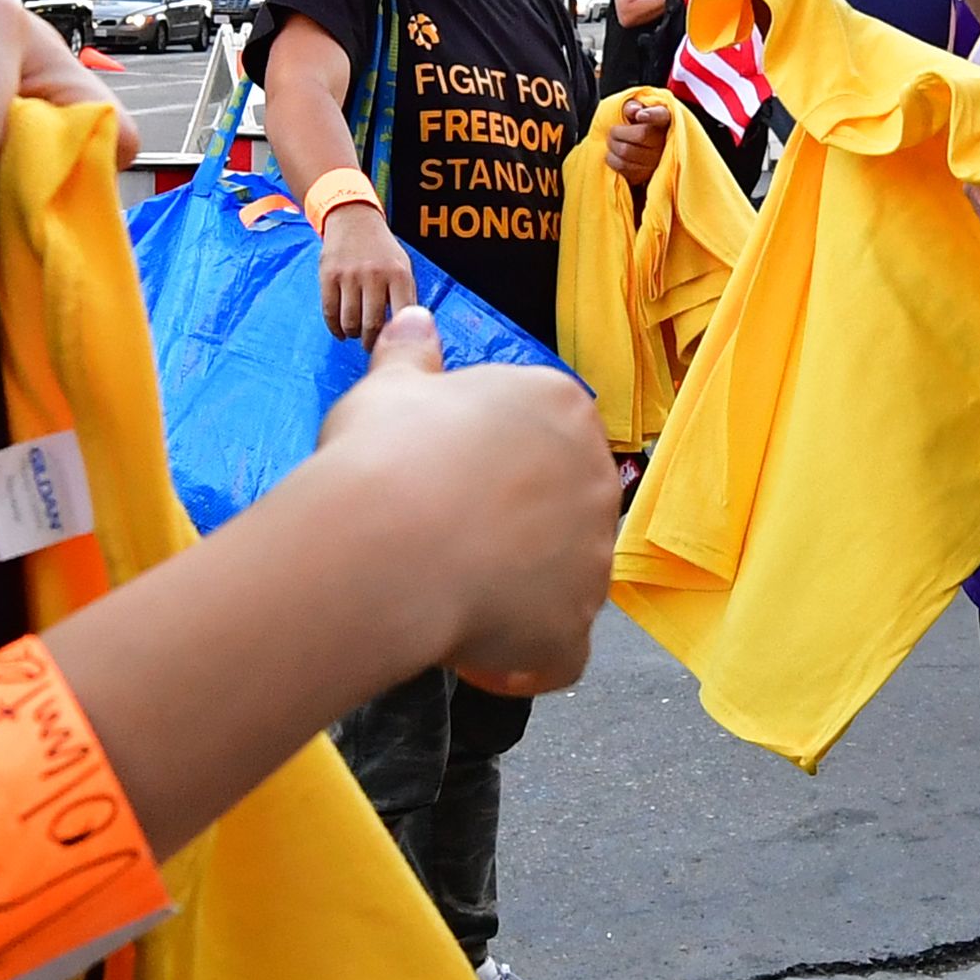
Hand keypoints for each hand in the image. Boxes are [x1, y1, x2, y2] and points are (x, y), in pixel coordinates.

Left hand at [0, 0, 111, 242]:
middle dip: (63, 177)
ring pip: (93, 159)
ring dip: (51, 199)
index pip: (18, 104)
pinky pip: (65, 179)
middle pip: (102, 126)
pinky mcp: (38, 137)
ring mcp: (45, 100)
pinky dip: (38, 208)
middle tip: (2, 211)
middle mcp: (37, 57)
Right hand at [315, 195, 415, 341]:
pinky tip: (340, 331)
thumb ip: (405, 297)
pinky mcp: (328, 276)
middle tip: (370, 346)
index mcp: (399, 275)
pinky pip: (330, 313)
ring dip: (353, 334)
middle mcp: (375, 275)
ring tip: (356, 333)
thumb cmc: (382, 251)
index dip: (396, 337)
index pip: (401, 317)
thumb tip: (406, 334)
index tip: (392, 344)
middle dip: (371, 342)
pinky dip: (335, 329)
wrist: (353, 219)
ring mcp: (350, 276)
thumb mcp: (403, 267)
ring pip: (350, 322)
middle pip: (372, 325)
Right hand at [319, 308, 616, 695]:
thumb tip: (416, 319)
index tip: (445, 481)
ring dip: (519, 592)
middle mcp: (595, 478)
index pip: (543, 436)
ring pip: (563, 581)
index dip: (492, 464)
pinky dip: (521, 660)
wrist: (383, 546)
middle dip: (514, 528)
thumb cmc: (385, 456)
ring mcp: (592, 559)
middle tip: (444, 539)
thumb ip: (412, 357)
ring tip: (449, 595)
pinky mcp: (574, 630)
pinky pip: (555, 653)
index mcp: (559, 408)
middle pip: (560, 508)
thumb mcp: (390, 389)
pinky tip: (475, 655)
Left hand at [604, 93, 672, 186]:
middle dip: (618, 131)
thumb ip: (634, 106)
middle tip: (614, 131)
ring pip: (627, 151)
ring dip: (613, 146)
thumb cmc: (640, 126)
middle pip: (639, 135)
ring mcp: (656, 160)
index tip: (640, 115)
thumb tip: (632, 110)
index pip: (661, 116)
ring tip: (614, 142)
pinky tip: (614, 154)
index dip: (651, 115)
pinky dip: (612, 159)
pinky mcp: (645, 175)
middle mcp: (664, 141)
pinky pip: (622, 166)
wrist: (645, 150)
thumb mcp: (638, 111)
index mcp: (664, 120)